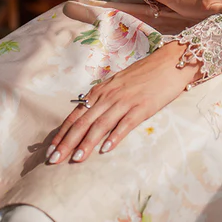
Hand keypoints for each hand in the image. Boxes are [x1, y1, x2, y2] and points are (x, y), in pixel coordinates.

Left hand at [46, 41, 195, 164]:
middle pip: (83, 122)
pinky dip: (115, 137)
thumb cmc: (145, 74)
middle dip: (67, 142)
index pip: (76, 114)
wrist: (170, 62)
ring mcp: (125, 101)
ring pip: (100, 125)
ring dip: (87, 143)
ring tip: (76, 159)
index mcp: (101, 91)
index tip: (51, 149)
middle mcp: (109, 96)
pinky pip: (125, 124)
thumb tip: (88, 115)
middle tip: (54, 159)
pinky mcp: (142, 107)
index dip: (62, 133)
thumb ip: (104, 98)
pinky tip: (106, 149)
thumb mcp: (118, 84)